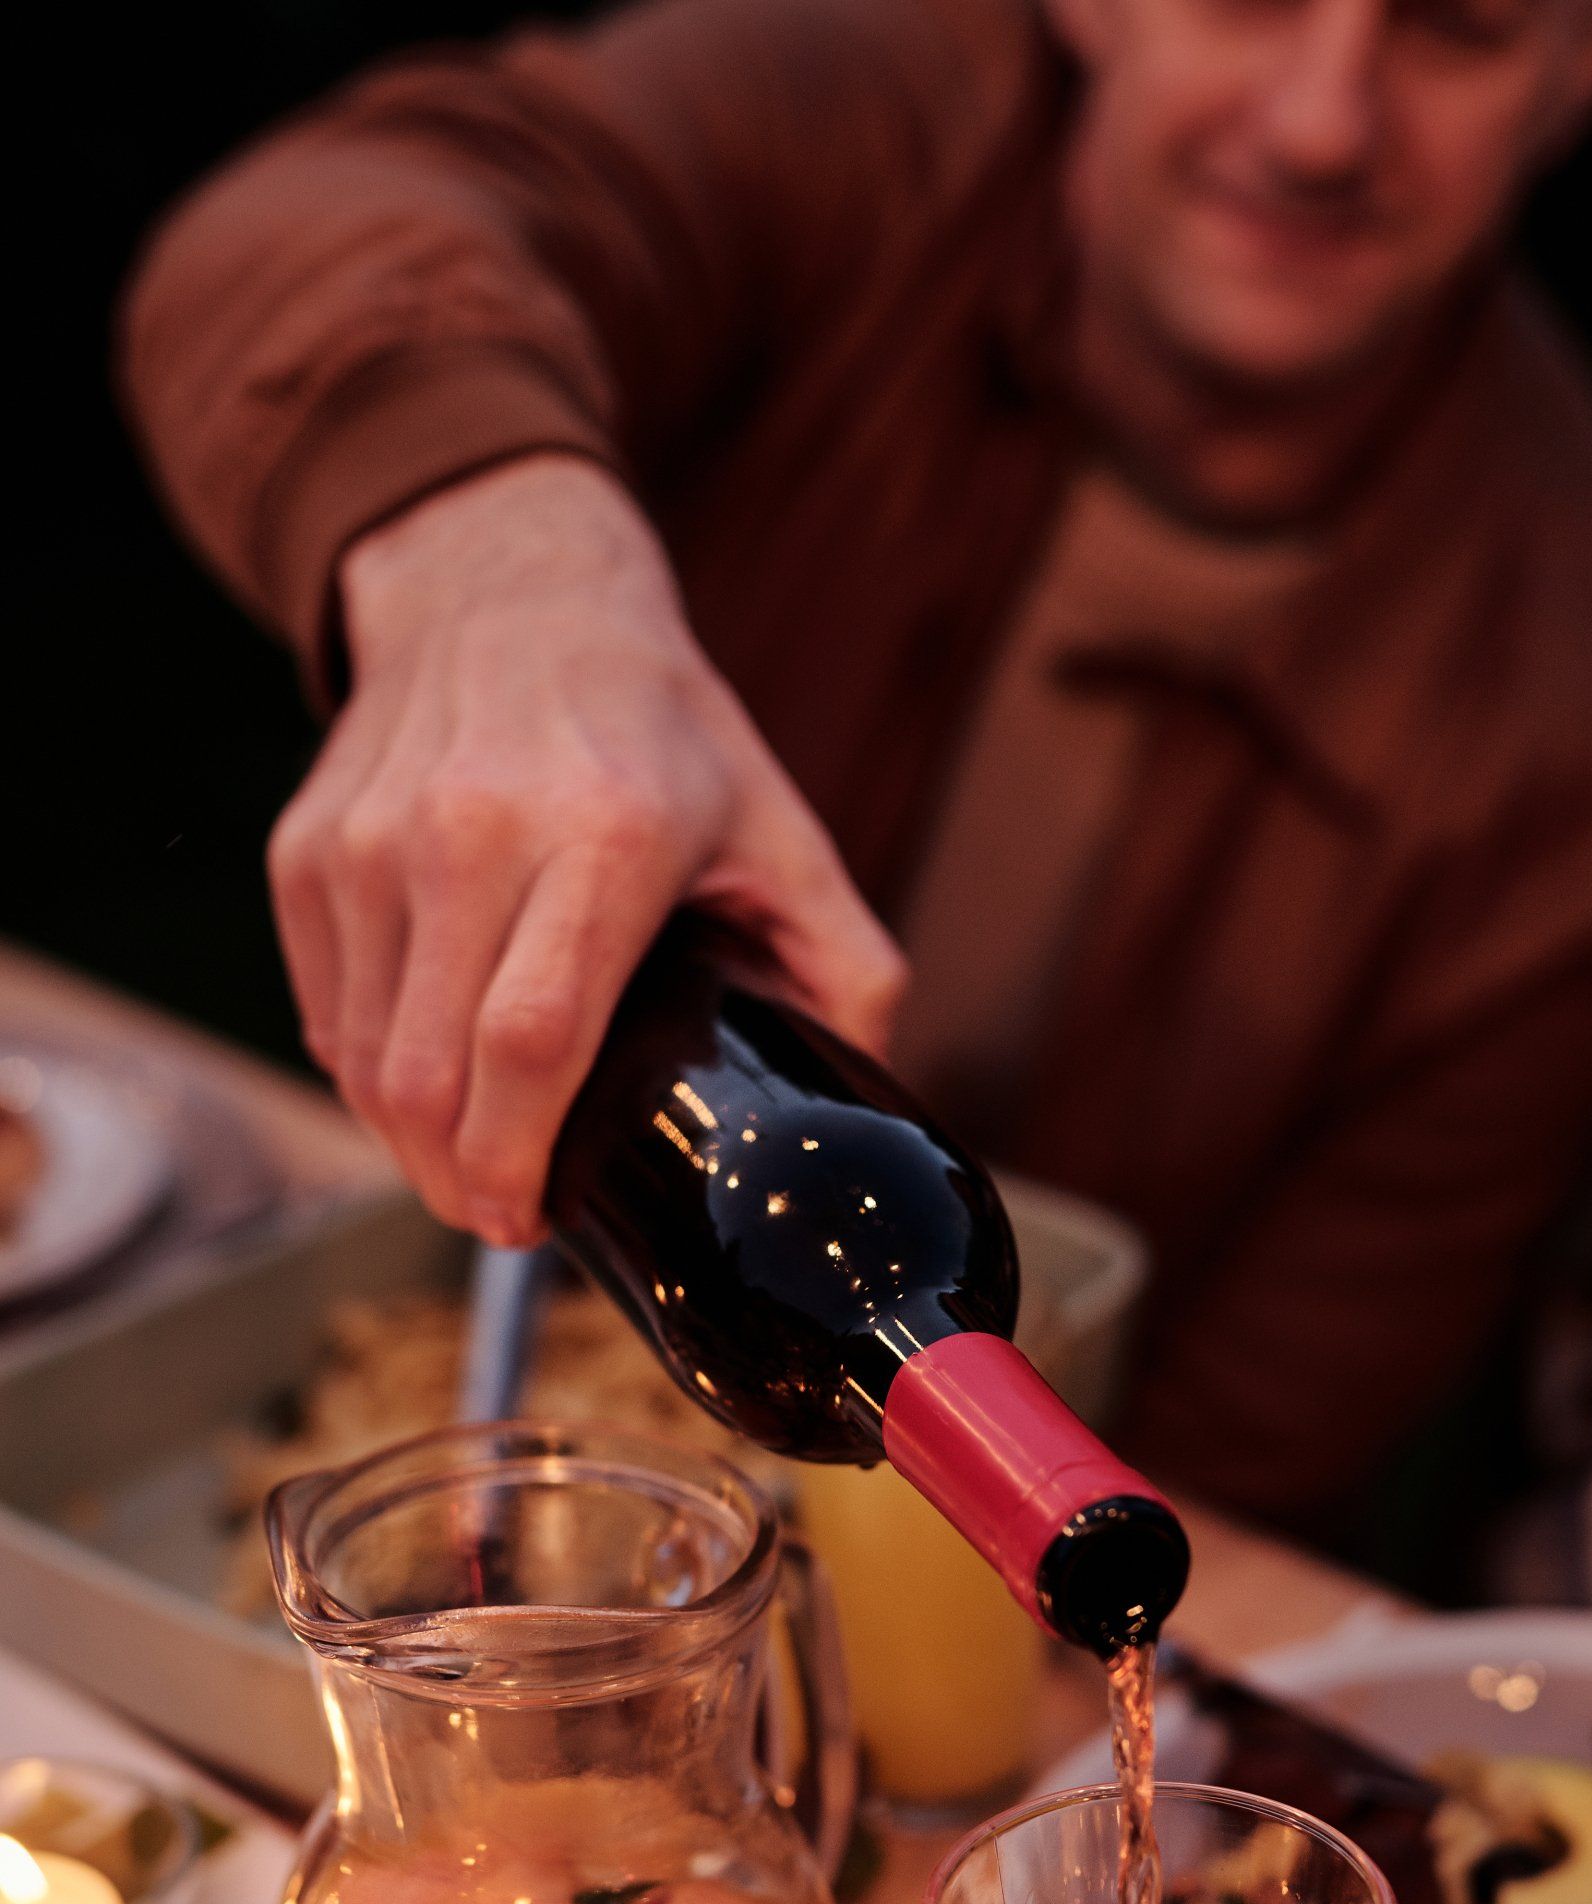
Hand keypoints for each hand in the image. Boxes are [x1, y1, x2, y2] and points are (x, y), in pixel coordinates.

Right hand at [268, 454, 905, 1242]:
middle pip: (431, 1074)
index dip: (518, 1158)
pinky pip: (326, 1015)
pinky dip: (369, 1076)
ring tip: (468, 1164)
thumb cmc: (657, 731)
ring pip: (364, 1062)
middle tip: (502, 1216)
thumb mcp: (779, 828)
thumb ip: (846, 962)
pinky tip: (426, 1081)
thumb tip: (873, 1083)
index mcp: (605, 837)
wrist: (509, 589)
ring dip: (409, 1146)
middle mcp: (472, 834)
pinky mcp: (309, 849)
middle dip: (458, 1182)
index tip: (531, 1219)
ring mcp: (372, 841)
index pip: (533, 1039)